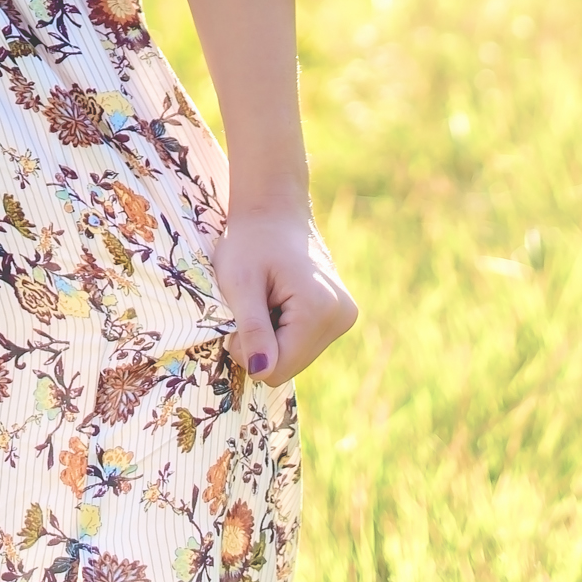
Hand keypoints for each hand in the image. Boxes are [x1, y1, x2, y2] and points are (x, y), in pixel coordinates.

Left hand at [215, 206, 357, 388]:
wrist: (273, 209)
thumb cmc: (250, 240)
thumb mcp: (240, 283)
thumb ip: (252, 328)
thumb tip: (261, 372)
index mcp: (319, 309)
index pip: (277, 368)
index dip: (248, 350)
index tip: (236, 316)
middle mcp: (342, 316)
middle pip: (290, 365)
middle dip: (263, 344)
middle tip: (252, 303)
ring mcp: (345, 316)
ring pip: (297, 356)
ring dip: (273, 337)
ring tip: (267, 298)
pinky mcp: (341, 315)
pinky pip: (305, 343)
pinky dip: (285, 330)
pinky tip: (280, 300)